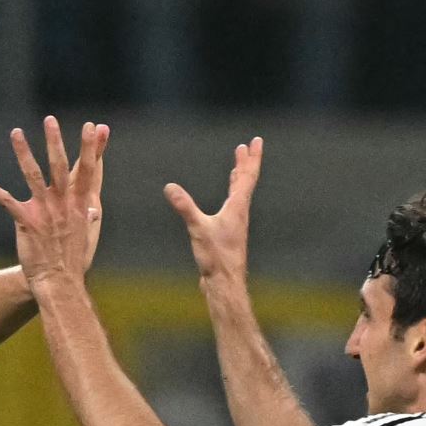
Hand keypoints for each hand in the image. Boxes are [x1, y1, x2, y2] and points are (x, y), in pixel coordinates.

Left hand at [0, 116, 108, 287]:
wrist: (60, 282)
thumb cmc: (73, 260)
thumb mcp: (87, 236)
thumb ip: (88, 216)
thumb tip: (93, 206)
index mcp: (82, 205)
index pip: (90, 170)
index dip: (93, 148)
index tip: (96, 127)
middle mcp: (65, 204)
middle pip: (61, 166)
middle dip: (56, 142)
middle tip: (51, 120)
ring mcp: (46, 211)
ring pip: (33, 175)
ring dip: (24, 153)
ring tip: (15, 133)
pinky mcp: (27, 222)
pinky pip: (6, 201)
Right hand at [163, 136, 262, 282]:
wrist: (225, 284)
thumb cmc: (216, 258)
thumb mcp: (198, 229)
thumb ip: (185, 206)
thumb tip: (169, 187)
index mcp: (237, 208)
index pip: (247, 176)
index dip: (252, 158)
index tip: (256, 141)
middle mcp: (239, 213)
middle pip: (246, 182)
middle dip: (246, 163)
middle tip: (248, 146)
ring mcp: (235, 224)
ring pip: (240, 194)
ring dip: (239, 178)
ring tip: (238, 166)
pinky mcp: (229, 234)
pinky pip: (232, 207)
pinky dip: (231, 195)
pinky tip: (227, 200)